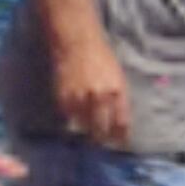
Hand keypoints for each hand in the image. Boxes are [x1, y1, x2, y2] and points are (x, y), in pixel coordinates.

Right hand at [51, 29, 132, 149]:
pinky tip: (75, 116)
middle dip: (103, 138)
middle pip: (101, 131)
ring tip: (88, 129)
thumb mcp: (118, 79)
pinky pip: (69, 118)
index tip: (119, 142)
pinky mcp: (64, 98)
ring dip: (87, 130)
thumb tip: (120, 123)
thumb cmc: (101, 58)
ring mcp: (80, 99)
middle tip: (102, 140)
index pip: (121, 125)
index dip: (120, 137)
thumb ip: (119, 100)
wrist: (77, 43)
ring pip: (84, 127)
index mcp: (117, 93)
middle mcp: (99, 99)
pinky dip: (73, 120)